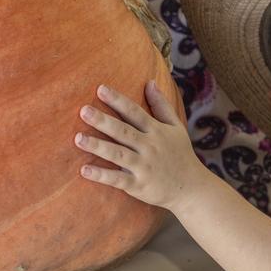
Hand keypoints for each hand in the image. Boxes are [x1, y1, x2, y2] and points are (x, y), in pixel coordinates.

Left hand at [75, 81, 205, 210]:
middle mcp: (149, 147)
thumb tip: (150, 82)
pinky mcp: (139, 185)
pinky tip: (84, 170)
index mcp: (156, 131)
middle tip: (83, 110)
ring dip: (98, 146)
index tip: (100, 89)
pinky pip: (118, 179)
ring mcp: (144, 167)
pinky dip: (101, 175)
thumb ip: (161, 105)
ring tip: (78, 138)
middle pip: (123, 131)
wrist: (192, 189)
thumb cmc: (180, 154)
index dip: (118, 101)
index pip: (134, 112)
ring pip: (118, 154)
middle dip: (103, 121)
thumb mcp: (176, 127)